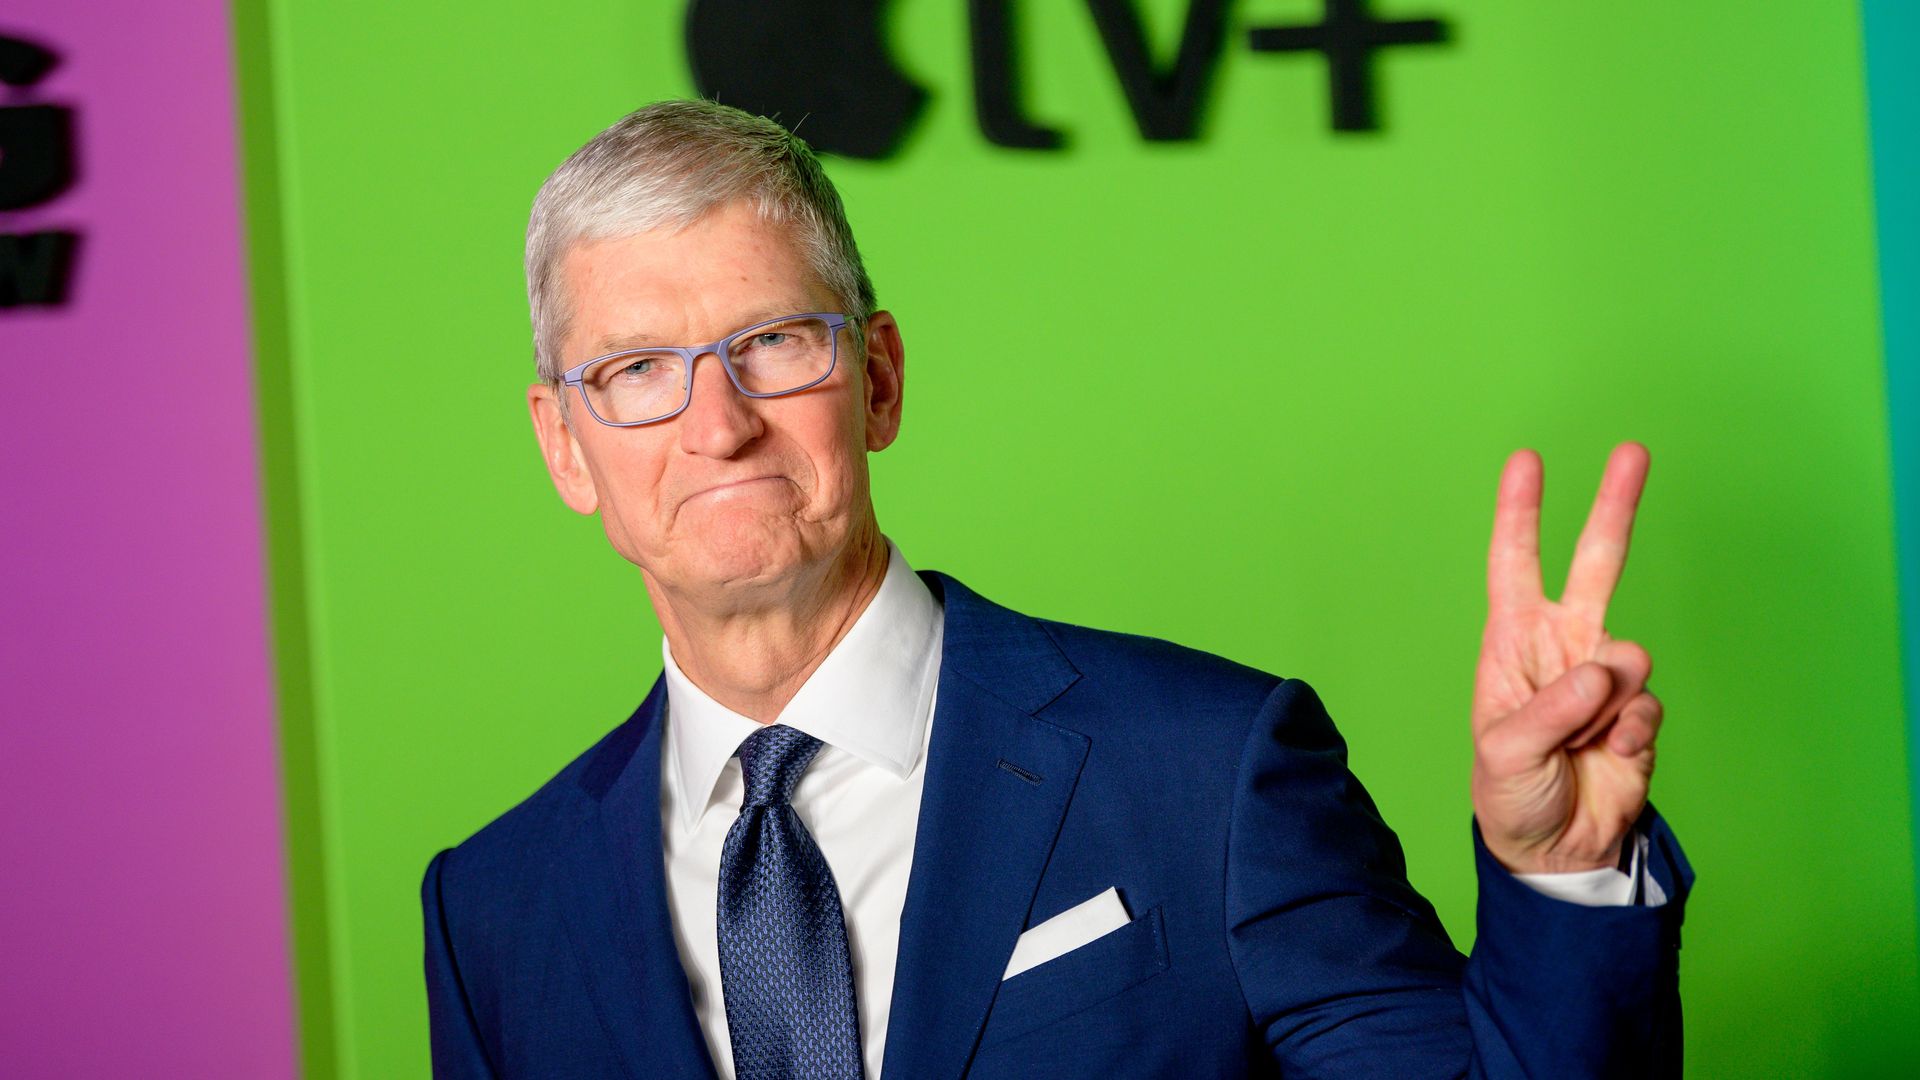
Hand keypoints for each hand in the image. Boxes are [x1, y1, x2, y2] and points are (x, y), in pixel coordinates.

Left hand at [1470, 442, 1661, 874]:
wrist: (1555, 851)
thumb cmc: (1510, 794)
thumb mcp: (1505, 754)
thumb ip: (1550, 710)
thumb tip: (1607, 671)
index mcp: (1513, 644)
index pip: (1515, 566)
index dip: (1520, 514)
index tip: (1527, 460)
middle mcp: (1562, 648)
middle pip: (1595, 565)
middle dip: (1613, 507)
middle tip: (1633, 450)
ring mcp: (1605, 679)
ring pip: (1629, 655)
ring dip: (1604, 704)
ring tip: (1580, 744)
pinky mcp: (1639, 714)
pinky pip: (1647, 709)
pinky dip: (1629, 737)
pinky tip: (1609, 759)